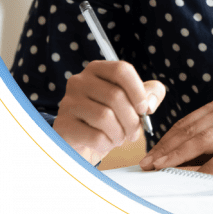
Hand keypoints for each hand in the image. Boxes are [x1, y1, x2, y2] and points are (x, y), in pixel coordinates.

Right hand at [52, 60, 166, 164]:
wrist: (82, 143)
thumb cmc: (110, 119)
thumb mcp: (132, 102)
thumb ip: (150, 94)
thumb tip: (149, 103)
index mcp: (97, 69)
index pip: (122, 70)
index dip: (138, 91)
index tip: (145, 109)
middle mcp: (79, 81)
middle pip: (116, 96)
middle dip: (132, 120)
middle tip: (134, 133)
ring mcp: (67, 103)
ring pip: (105, 117)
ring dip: (120, 133)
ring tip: (119, 138)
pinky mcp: (62, 126)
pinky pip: (94, 136)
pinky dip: (107, 144)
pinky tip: (106, 144)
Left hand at [139, 96, 212, 173]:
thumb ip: (207, 143)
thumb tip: (172, 159)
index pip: (187, 123)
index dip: (165, 140)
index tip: (149, 156)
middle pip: (192, 131)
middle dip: (167, 149)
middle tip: (148, 164)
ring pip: (204, 140)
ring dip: (180, 156)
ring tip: (163, 168)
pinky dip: (210, 167)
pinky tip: (198, 176)